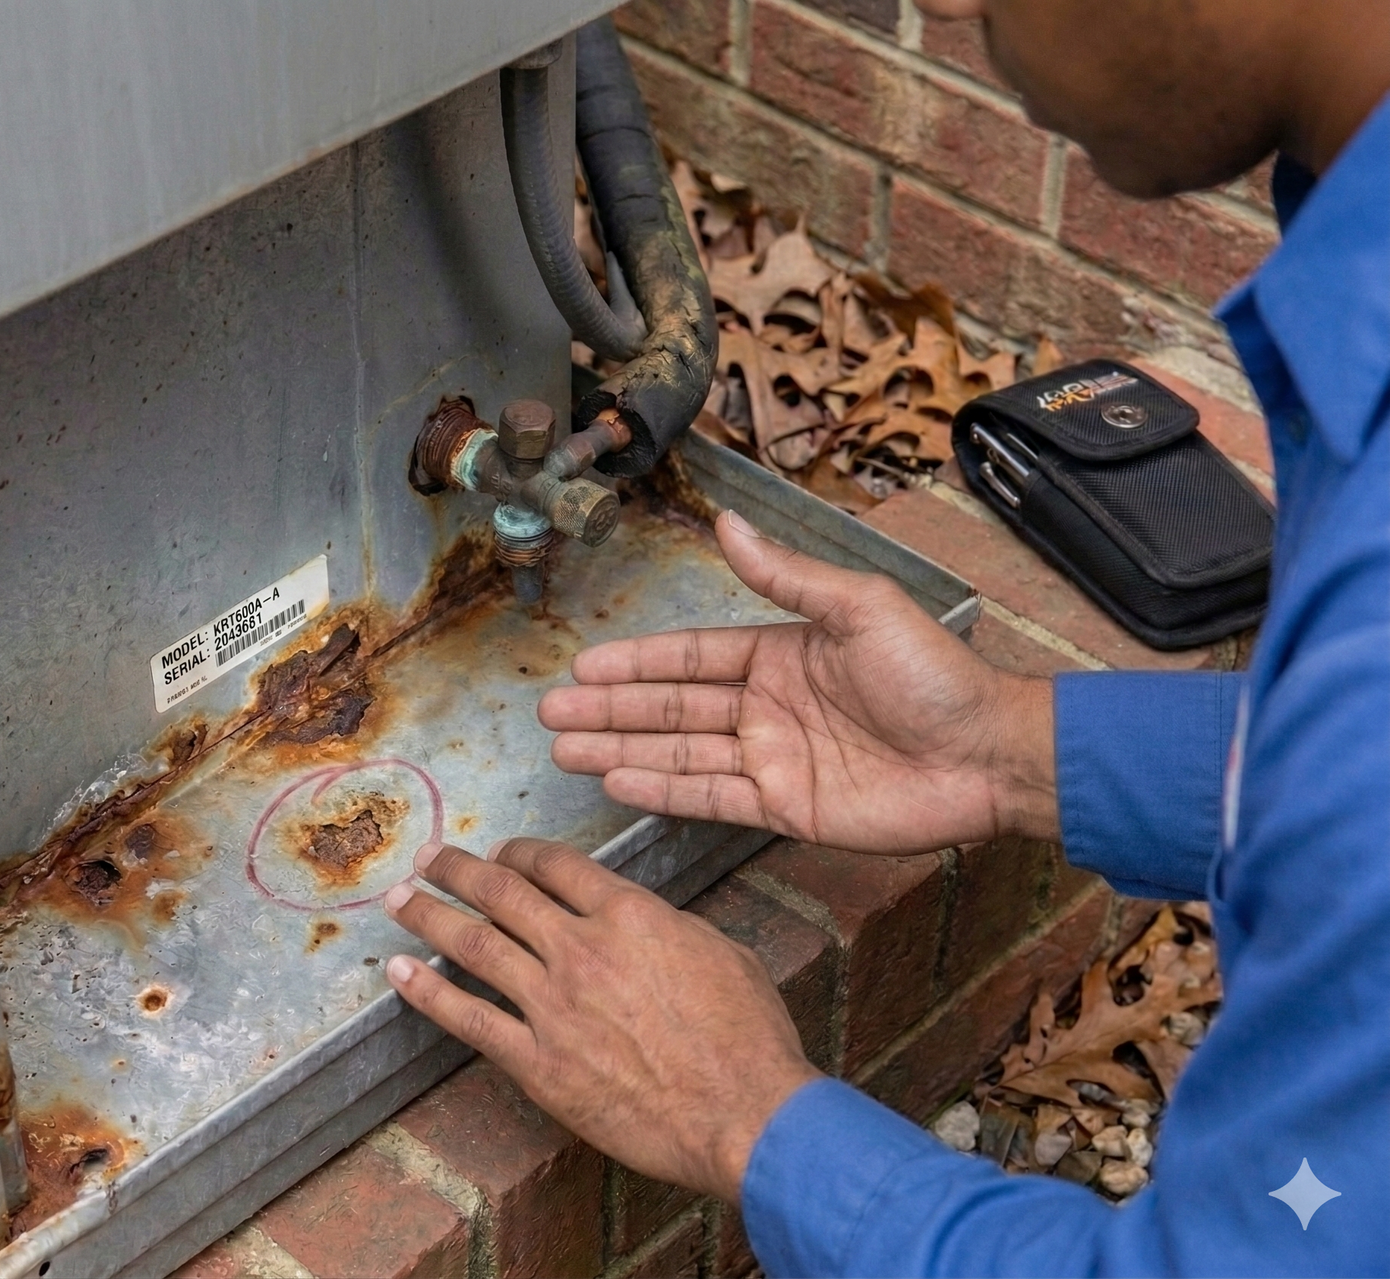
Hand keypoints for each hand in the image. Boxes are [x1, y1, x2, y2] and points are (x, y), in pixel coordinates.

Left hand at [383, 837, 818, 1200]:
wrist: (744, 1115)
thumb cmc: (749, 1038)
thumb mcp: (720, 951)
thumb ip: (665, 926)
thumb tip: (639, 919)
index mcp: (629, 914)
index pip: (555, 865)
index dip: (518, 852)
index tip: (499, 852)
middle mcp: (581, 949)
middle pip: (502, 893)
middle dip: (457, 871)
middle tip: (429, 859)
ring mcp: (553, 1006)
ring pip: (473, 945)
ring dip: (429, 917)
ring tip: (400, 900)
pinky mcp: (538, 1063)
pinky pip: (469, 1020)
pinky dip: (427, 993)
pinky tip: (399, 974)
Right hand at [539, 510, 1057, 853]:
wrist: (989, 753)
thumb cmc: (935, 674)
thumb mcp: (858, 607)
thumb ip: (784, 575)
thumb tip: (726, 522)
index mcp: (779, 654)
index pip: (689, 657)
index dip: (635, 662)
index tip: (582, 666)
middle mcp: (766, 707)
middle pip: (670, 708)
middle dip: (609, 710)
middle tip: (549, 715)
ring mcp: (773, 760)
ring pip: (679, 754)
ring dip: (621, 749)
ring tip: (565, 750)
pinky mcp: (786, 808)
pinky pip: (712, 798)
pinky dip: (664, 791)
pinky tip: (619, 782)